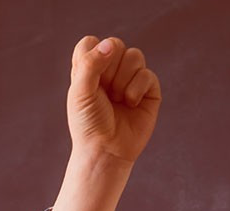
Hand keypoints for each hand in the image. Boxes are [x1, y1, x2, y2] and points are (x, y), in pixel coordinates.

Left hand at [66, 36, 161, 164]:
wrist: (106, 150)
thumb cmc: (88, 124)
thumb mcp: (81, 93)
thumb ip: (90, 65)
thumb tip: (110, 44)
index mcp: (88, 70)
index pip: (91, 43)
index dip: (92, 54)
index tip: (88, 76)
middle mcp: (109, 72)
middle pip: (115, 45)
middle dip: (108, 69)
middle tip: (103, 92)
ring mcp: (130, 79)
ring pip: (134, 55)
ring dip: (123, 79)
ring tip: (117, 99)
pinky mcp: (148, 90)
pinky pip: (148, 74)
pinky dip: (136, 89)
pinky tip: (129, 104)